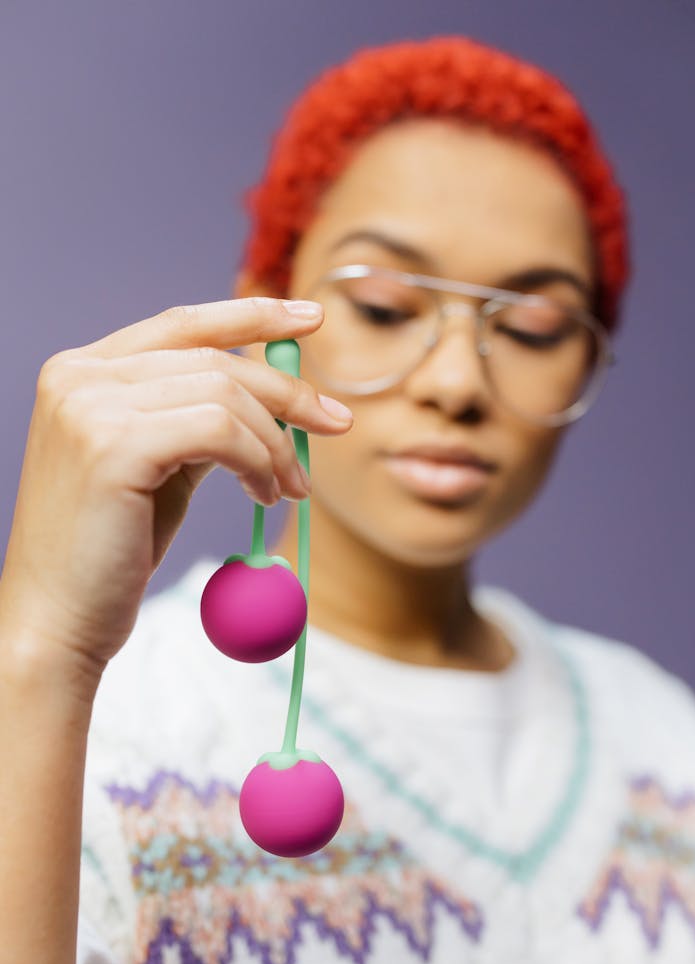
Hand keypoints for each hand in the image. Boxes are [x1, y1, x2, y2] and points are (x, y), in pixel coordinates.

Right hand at [0, 297, 351, 677]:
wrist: (58, 619)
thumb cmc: (111, 550)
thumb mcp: (160, 467)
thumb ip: (199, 421)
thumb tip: (272, 397)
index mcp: (83, 372)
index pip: (182, 324)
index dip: (252, 316)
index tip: (311, 319)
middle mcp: (79, 376)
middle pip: (213, 359)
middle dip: (288, 391)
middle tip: (337, 422)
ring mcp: (90, 406)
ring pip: (224, 395)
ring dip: (276, 442)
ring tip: (289, 486)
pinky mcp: (112, 445)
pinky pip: (219, 432)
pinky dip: (258, 460)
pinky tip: (264, 493)